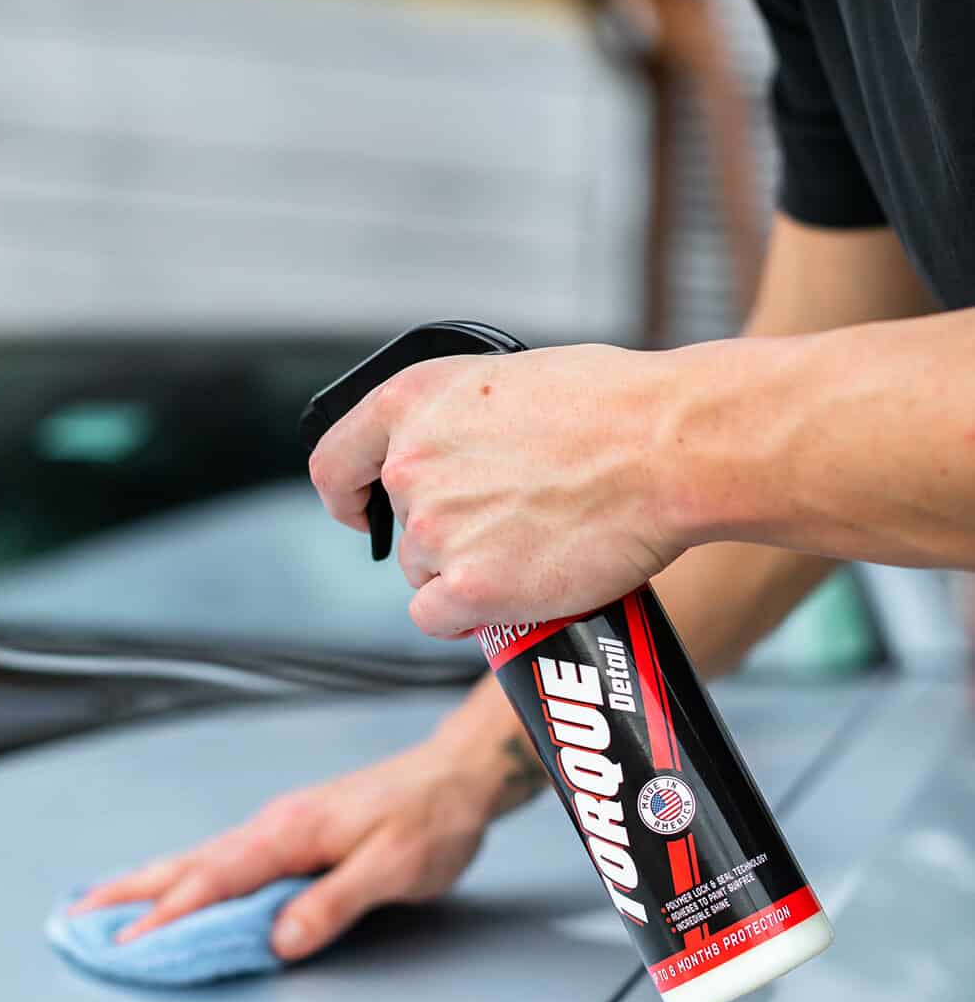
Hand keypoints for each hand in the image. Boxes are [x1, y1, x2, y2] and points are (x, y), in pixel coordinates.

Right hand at [67, 737, 501, 959]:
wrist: (457, 778)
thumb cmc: (432, 820)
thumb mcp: (394, 868)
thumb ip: (334, 903)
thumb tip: (279, 939)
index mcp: (291, 833)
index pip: (216, 880)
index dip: (169, 916)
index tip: (124, 943)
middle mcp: (276, 826)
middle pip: (191, 863)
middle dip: (133, 892)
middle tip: (78, 917)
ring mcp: (282, 828)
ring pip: (203, 859)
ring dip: (152, 883)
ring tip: (105, 903)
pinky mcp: (294, 835)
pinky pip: (227, 859)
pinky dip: (189, 875)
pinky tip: (180, 887)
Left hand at [308, 343, 685, 635]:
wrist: (665, 448)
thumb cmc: (613, 406)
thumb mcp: (510, 381)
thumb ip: (463, 420)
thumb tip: (466, 453)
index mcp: (412, 402)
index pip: (336, 463)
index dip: (346, 497)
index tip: (362, 513)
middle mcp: (409, 466)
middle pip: (403, 531)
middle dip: (446, 539)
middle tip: (510, 532)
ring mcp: (435, 530)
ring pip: (424, 577)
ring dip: (465, 576)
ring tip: (534, 553)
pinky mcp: (469, 587)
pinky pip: (440, 620)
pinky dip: (471, 618)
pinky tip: (515, 596)